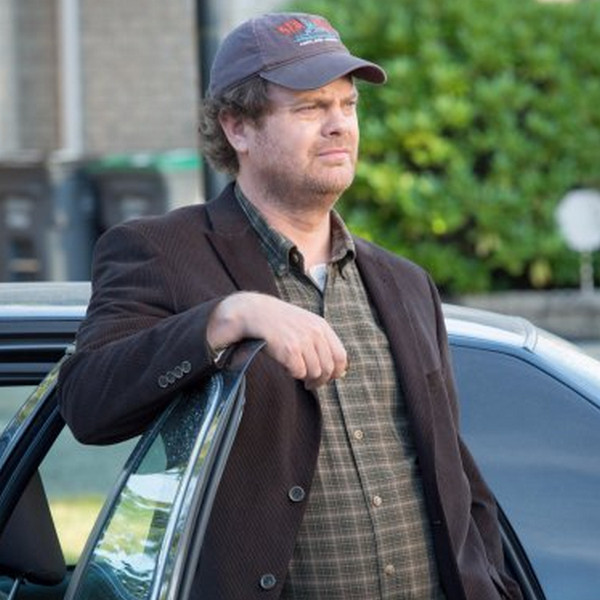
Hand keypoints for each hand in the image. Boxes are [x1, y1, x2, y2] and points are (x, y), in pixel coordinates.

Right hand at [207, 292, 346, 388]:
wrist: (253, 312)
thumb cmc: (278, 322)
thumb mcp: (305, 325)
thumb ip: (321, 343)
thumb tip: (338, 372)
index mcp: (321, 326)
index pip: (341, 357)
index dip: (336, 372)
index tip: (327, 377)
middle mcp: (315, 332)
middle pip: (329, 369)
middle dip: (320, 380)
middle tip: (310, 383)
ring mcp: (303, 341)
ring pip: (314, 373)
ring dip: (305, 376)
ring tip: (295, 370)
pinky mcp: (289, 350)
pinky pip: (299, 373)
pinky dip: (292, 373)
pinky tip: (285, 366)